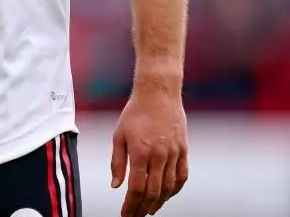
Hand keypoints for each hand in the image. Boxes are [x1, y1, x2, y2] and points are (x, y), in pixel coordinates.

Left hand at [110, 85, 188, 216]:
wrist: (158, 94)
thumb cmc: (135, 113)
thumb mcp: (119, 135)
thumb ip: (117, 162)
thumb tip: (116, 185)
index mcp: (140, 152)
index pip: (136, 188)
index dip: (131, 205)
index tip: (126, 214)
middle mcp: (159, 155)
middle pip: (153, 191)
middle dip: (143, 207)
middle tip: (136, 216)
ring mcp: (174, 154)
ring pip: (169, 187)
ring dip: (159, 202)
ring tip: (150, 209)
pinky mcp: (184, 151)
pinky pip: (182, 176)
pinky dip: (175, 190)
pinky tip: (167, 196)